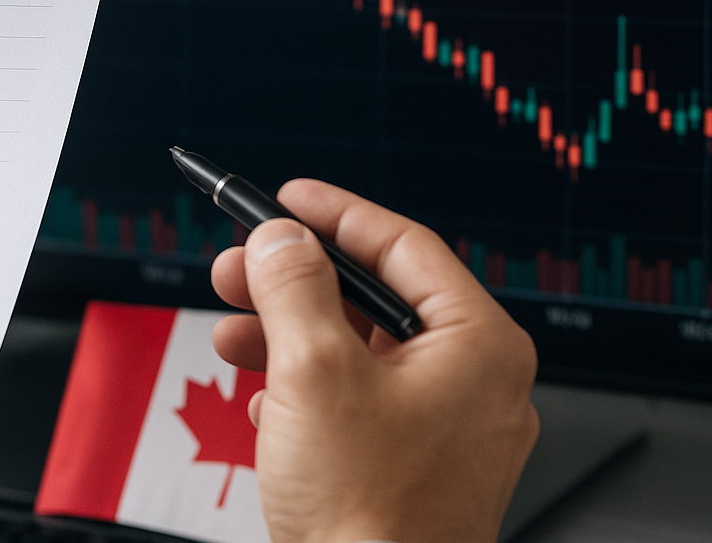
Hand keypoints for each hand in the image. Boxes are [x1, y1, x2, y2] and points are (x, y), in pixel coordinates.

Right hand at [210, 180, 538, 542]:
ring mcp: (449, 432)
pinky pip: (360, 405)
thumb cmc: (370, 513)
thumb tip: (280, 238)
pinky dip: (308, 394)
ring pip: (360, 354)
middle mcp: (476, 384)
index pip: (404, 245)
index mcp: (479, 346)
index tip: (286, 199)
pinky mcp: (418, 470)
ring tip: (232, 339)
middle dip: (293, 285)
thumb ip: (293, 286)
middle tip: (236, 271)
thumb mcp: (313, 372)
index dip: (334, 214)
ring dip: (287, 339)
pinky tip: (267, 408)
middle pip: (374, 300)